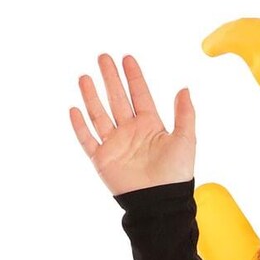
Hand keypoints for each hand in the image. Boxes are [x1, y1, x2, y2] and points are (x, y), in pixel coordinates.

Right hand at [69, 52, 195, 194]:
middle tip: (103, 57)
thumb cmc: (175, 174)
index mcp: (150, 126)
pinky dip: (80, 126)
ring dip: (92, 96)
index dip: (133, 77)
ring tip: (85, 77)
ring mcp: (115, 145)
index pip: (140, 95)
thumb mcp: (185, 140)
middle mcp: (130, 132)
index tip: (127, 58)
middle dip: (110, 78)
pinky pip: (88, 140)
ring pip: (99, 114)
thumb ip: (185, 114)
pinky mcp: (102, 160)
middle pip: (117, 99)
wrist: (160, 202)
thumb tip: (185, 89)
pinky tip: (74, 109)